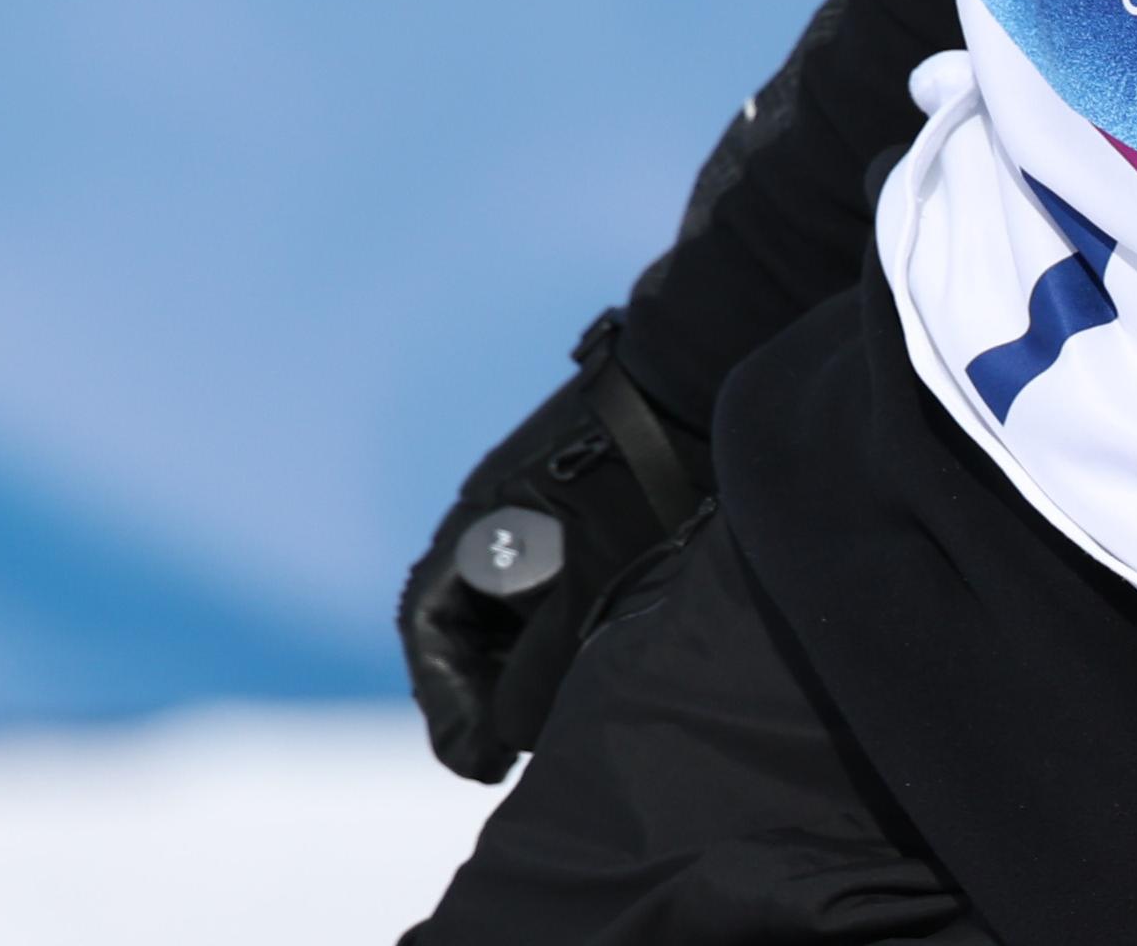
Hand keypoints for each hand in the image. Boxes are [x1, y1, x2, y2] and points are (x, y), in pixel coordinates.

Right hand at [397, 314, 708, 780]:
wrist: (706, 376)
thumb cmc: (644, 472)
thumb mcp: (592, 576)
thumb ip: (546, 661)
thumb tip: (508, 731)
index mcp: (478, 527)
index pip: (431, 631)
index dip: (447, 704)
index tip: (479, 760)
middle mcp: (500, 518)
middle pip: (469, 627)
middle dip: (484, 693)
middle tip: (511, 754)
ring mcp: (546, 510)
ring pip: (516, 610)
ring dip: (527, 667)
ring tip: (557, 722)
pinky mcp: (595, 509)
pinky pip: (560, 585)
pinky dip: (566, 633)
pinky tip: (600, 663)